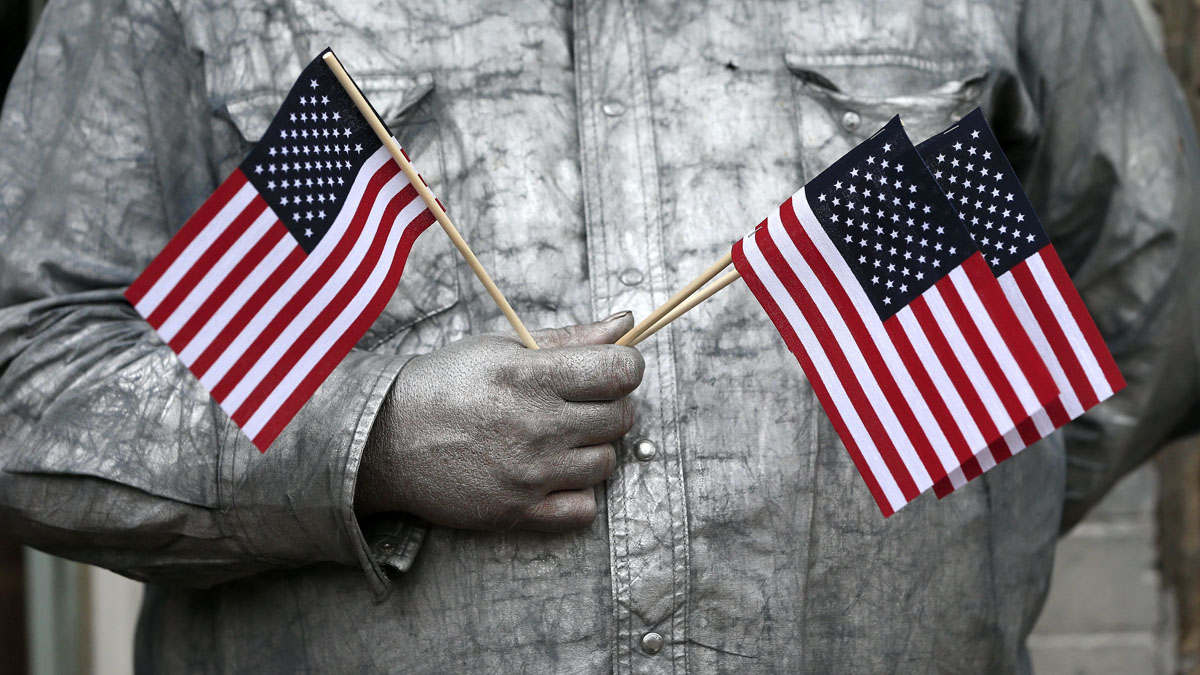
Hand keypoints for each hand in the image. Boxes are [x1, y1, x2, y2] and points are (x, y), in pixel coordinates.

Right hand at [355, 312, 643, 531]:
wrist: (385, 439)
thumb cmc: (444, 385)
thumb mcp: (500, 347)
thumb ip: (568, 339)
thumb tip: (626, 323)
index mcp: (531, 377)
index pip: (619, 371)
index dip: (625, 366)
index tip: (610, 369)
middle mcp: (536, 426)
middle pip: (620, 418)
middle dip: (612, 405)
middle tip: (583, 403)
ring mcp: (529, 473)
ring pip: (606, 463)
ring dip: (593, 448)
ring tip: (561, 438)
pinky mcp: (518, 511)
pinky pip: (583, 509)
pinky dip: (577, 494)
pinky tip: (554, 475)